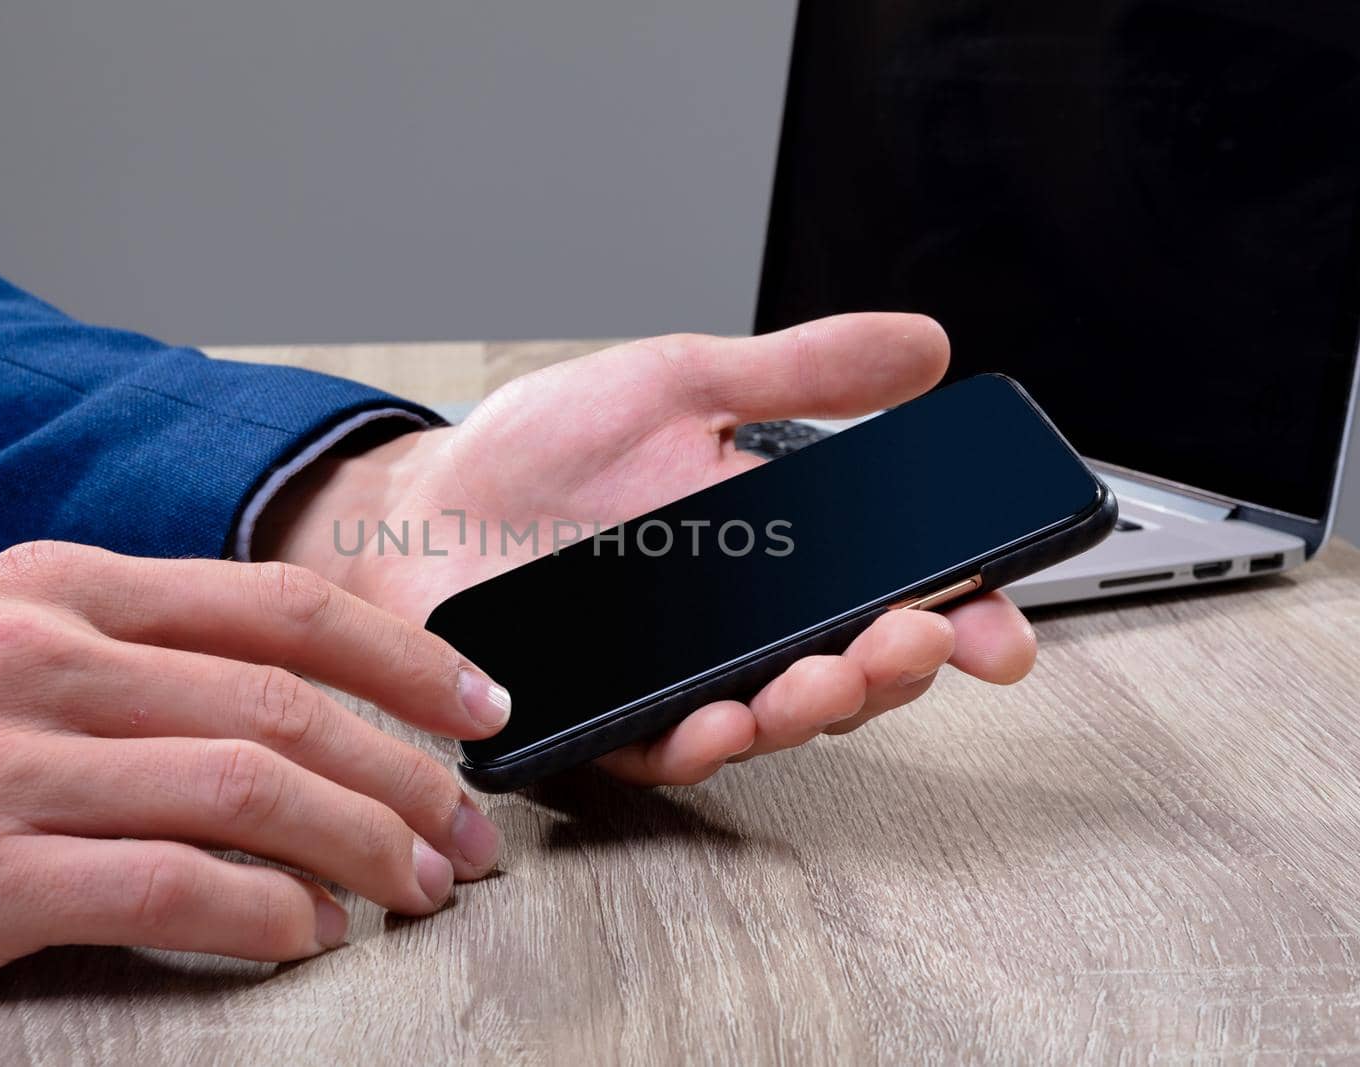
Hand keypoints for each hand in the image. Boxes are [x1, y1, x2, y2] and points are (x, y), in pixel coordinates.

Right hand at [0, 542, 508, 997]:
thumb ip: (115, 643)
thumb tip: (261, 692)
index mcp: (61, 586)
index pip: (281, 608)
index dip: (402, 658)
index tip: (477, 703)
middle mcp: (50, 658)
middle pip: (288, 707)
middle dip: (408, 773)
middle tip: (467, 831)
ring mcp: (13, 763)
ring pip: (251, 792)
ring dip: (363, 845)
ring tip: (417, 887)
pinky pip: (170, 887)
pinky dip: (265, 913)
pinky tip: (310, 934)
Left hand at [259, 313, 1036, 784]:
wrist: (425, 503)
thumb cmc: (539, 452)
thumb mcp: (683, 383)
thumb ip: (801, 371)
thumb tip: (923, 347)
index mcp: (772, 553)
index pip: (887, 596)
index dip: (958, 620)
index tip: (999, 627)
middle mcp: (735, 627)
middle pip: (849, 670)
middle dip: (895, 666)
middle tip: (915, 640)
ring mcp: (675, 679)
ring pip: (772, 719)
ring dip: (814, 708)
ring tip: (829, 676)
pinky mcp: (606, 717)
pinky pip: (666, 747)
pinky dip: (702, 741)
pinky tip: (723, 720)